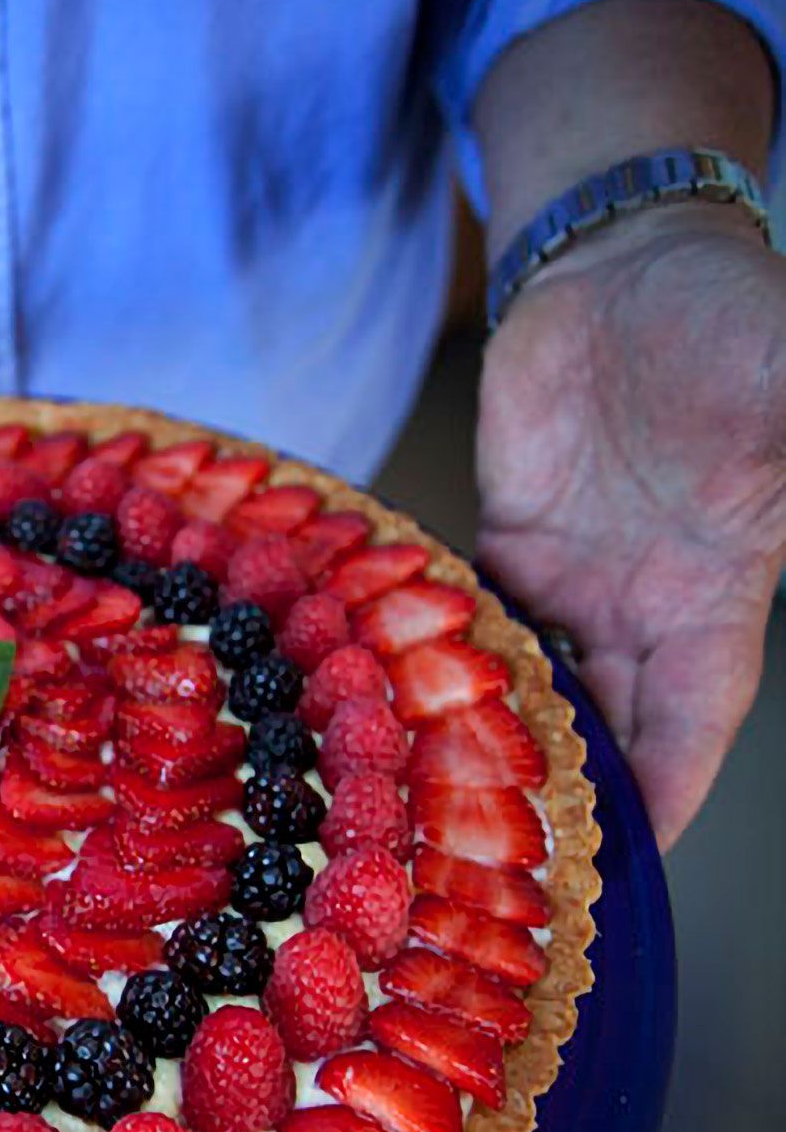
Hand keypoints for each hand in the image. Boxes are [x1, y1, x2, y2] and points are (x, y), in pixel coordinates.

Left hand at [476, 205, 785, 849]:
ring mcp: (568, 578)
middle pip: (602, 731)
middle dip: (558, 799)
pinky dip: (429, 662)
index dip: (666, 790)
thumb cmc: (728, 317)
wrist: (631, 262)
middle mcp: (639, 606)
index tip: (629, 862)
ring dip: (485, 747)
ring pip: (526, 689)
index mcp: (717, 594)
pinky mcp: (502, 541)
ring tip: (424, 817)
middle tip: (496, 869)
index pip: (694, 721)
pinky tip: (385, 710)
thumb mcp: (785, 382)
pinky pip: (461, 620)